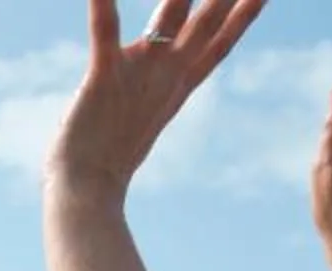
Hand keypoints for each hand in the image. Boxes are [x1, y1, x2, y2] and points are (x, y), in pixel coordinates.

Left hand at [48, 0, 269, 199]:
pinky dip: (103, 6)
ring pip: (170, 17)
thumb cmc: (107, 155)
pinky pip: (105, 31)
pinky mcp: (104, 76)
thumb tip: (160, 76)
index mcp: (178, 83)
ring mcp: (139, 73)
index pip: (222, 41)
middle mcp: (166, 74)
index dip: (245, 14)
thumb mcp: (143, 109)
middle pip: (209, 21)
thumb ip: (154, 85)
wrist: (86, 192)